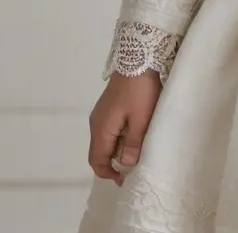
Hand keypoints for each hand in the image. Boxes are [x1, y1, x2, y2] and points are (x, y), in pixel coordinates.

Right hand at [88, 70, 161, 184]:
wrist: (138, 59)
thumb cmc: (140, 91)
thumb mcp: (141, 120)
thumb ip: (133, 144)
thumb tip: (124, 164)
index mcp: (101, 129)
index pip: (97, 161)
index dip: (108, 174)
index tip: (125, 178)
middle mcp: (96, 123)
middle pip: (99, 152)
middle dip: (113, 162)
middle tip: (133, 165)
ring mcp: (102, 113)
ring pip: (106, 140)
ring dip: (118, 148)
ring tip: (137, 149)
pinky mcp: (109, 106)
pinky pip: (110, 129)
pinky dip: (120, 136)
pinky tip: (135, 132)